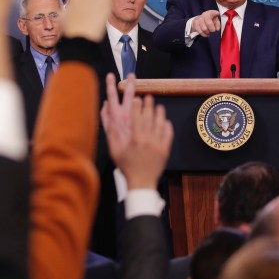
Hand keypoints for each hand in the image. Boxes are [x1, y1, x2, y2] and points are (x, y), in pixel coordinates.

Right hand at [100, 73, 173, 188]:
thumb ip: (112, 135)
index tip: (136, 98)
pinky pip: (168, 135)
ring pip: (160, 124)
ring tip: (159, 106)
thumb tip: (110, 127)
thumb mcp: (115, 151)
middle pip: (149, 118)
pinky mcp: (165, 150)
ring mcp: (158, 145)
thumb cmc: (126, 167)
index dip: (136, 107)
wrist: (142, 182)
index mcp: (135, 140)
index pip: (136, 118)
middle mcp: (147, 140)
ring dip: (160, 113)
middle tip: (149, 96)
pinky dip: (167, 127)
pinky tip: (166, 121)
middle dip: (148, 105)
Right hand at [190, 10, 220, 36]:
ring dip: (208, 32)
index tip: (217, 13)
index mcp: (210, 13)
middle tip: (213, 31)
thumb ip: (218, 25)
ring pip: (204, 29)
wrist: (200, 21)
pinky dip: (204, 34)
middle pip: (209, 23)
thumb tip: (217, 29)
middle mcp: (204, 15)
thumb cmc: (209, 21)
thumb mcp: (215, 21)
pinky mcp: (195, 23)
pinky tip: (206, 33)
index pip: (213, 12)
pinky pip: (200, 31)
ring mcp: (199, 19)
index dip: (215, 13)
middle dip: (212, 29)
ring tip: (209, 32)